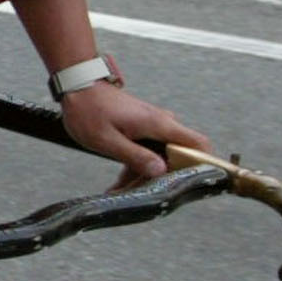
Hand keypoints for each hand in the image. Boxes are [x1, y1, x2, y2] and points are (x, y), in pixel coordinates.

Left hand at [62, 83, 208, 184]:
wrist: (76, 86)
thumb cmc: (88, 109)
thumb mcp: (107, 139)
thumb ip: (135, 156)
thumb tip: (161, 171)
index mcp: (158, 124)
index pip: (198, 143)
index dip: (205, 163)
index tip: (195, 184)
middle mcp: (160, 124)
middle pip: (177, 157)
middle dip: (161, 179)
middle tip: (139, 195)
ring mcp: (151, 125)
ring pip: (159, 156)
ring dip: (143, 175)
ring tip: (119, 191)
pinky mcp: (140, 128)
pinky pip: (146, 151)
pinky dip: (135, 165)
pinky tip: (118, 183)